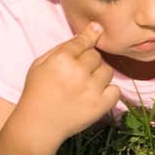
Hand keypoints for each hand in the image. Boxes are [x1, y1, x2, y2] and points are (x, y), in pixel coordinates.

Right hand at [14, 21, 121, 149]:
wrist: (38, 125)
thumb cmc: (37, 92)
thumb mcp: (40, 64)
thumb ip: (64, 46)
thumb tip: (93, 29)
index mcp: (61, 60)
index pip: (84, 41)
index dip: (90, 37)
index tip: (98, 29)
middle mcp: (78, 72)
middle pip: (97, 56)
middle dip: (88, 62)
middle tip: (76, 74)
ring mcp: (91, 89)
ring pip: (108, 71)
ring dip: (98, 76)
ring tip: (84, 86)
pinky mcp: (101, 105)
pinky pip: (116, 90)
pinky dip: (108, 92)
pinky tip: (94, 96)